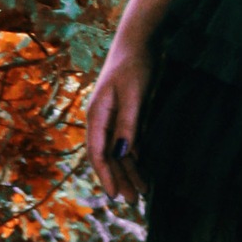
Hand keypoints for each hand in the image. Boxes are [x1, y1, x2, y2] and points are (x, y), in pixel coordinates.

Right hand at [86, 30, 152, 204]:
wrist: (140, 40)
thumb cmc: (134, 64)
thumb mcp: (133, 94)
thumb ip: (127, 124)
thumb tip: (122, 153)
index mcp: (98, 115)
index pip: (98, 153)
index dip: (105, 176)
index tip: (114, 195)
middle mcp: (102, 119)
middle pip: (108, 156)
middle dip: (118, 178)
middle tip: (130, 201)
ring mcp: (114, 117)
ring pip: (119, 151)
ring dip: (129, 171)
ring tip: (141, 192)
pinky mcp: (127, 114)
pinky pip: (129, 141)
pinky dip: (136, 157)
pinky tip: (144, 170)